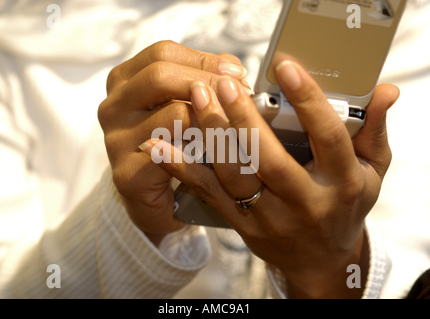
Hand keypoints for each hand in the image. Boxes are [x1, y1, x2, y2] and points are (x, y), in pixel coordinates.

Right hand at [98, 41, 247, 245]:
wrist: (150, 197)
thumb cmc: (171, 146)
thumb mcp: (181, 104)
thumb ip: (200, 80)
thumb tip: (232, 68)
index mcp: (124, 82)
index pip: (162, 53)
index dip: (203, 59)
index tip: (235, 73)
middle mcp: (113, 106)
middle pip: (160, 75)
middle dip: (209, 83)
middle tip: (241, 96)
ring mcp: (116, 140)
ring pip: (175, 114)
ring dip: (214, 119)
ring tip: (235, 126)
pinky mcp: (128, 174)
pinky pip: (177, 155)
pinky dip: (205, 152)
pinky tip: (219, 153)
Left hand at [140, 60, 398, 296]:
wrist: (320, 262)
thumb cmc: (345, 208)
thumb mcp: (372, 173)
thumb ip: (374, 131)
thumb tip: (385, 91)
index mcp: (341, 183)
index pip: (328, 137)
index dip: (307, 100)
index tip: (285, 67)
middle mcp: (304, 203)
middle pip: (270, 158)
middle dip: (243, 118)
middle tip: (222, 82)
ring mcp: (269, 218)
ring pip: (234, 176)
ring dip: (212, 136)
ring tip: (196, 100)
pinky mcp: (242, 225)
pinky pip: (209, 194)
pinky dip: (183, 169)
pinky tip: (162, 147)